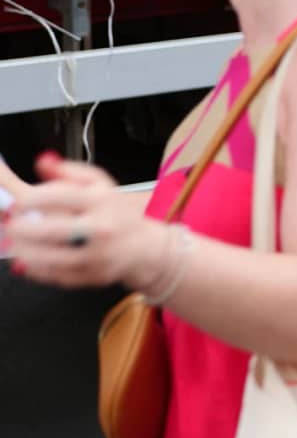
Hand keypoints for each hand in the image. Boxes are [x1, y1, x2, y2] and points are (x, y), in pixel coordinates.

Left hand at [6, 154, 166, 290]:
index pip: (57, 197)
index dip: (28, 200)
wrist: (143, 247)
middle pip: (49, 230)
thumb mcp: (100, 185)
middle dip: (20, 227)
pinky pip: (52, 274)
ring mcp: (96, 255)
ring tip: (16, 242)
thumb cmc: (116, 213)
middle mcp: (101, 228)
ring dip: (22, 250)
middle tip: (11, 224)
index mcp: (102, 200)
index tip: (17, 202)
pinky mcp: (89, 275)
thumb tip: (43, 161)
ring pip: (47, 257)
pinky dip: (34, 267)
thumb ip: (69, 171)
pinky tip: (30, 257)